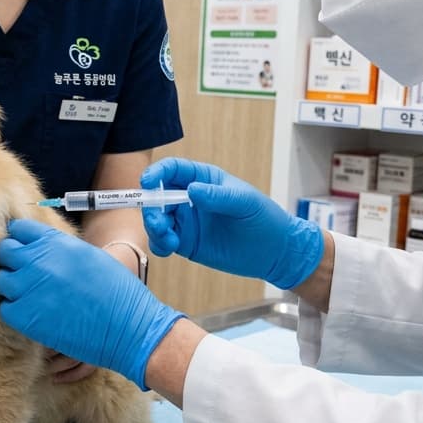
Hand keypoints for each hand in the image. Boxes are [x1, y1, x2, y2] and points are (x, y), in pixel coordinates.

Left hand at [0, 220, 183, 389]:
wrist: (128, 326)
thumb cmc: (116, 291)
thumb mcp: (88, 255)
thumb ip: (59, 247)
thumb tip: (37, 247)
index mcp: (55, 241)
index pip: (19, 229)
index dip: (20, 239)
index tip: (24, 250)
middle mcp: (38, 260)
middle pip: (5, 252)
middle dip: (12, 260)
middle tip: (25, 274)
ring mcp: (29, 289)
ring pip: (1, 280)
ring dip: (11, 286)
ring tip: (30, 296)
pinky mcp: (26, 317)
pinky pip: (5, 308)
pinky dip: (14, 310)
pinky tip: (32, 313)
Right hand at [142, 158, 324, 290]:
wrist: (274, 252)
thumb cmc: (264, 219)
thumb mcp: (245, 203)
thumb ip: (218, 196)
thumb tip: (191, 190)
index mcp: (203, 179)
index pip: (172, 170)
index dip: (156, 173)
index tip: (148, 182)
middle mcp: (188, 198)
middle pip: (156, 196)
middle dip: (151, 208)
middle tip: (159, 224)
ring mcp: (185, 221)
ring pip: (156, 220)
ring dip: (154, 228)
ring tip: (169, 241)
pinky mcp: (185, 242)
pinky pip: (161, 241)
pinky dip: (159, 244)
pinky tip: (170, 248)